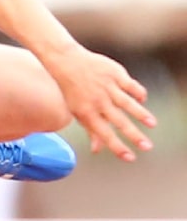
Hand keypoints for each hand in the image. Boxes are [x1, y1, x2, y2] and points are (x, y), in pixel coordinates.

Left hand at [49, 44, 155, 161]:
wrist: (67, 62)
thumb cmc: (73, 91)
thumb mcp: (77, 111)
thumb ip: (90, 130)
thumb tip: (96, 150)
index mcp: (87, 113)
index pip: (104, 134)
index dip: (117, 147)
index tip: (130, 158)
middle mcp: (98, 101)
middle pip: (119, 121)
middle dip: (134, 135)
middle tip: (147, 147)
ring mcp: (107, 87)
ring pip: (127, 103)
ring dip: (141, 114)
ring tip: (152, 125)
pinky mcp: (115, 73)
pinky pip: (130, 85)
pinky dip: (138, 93)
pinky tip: (143, 99)